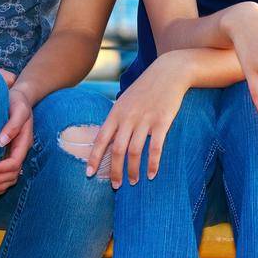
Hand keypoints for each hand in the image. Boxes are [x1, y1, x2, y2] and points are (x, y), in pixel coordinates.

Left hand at [0, 85, 32, 199]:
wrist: (19, 98)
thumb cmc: (17, 102)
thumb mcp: (18, 109)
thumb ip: (12, 125)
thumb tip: (1, 142)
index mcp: (24, 142)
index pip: (14, 162)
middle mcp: (20, 151)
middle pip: (12, 174)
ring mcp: (15, 154)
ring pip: (11, 178)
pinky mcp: (9, 154)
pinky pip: (8, 176)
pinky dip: (0, 186)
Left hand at [85, 55, 189, 187]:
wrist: (169, 72)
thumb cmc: (146, 87)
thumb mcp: (126, 99)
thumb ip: (117, 117)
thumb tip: (108, 137)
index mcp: (116, 112)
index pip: (101, 139)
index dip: (94, 158)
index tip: (89, 174)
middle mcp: (128, 117)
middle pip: (117, 150)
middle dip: (115, 171)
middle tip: (116, 186)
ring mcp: (145, 120)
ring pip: (135, 152)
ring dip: (133, 170)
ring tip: (134, 182)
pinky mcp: (162, 121)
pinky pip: (155, 147)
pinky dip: (153, 163)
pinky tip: (152, 174)